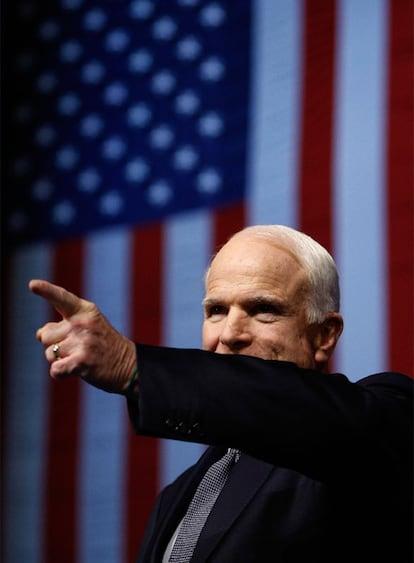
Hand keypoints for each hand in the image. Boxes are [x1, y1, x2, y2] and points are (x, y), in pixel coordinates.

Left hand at [29, 279, 136, 394]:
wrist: (130, 365)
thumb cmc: (104, 345)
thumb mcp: (88, 327)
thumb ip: (62, 325)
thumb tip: (39, 334)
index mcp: (85, 310)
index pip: (61, 298)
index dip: (45, 291)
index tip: (32, 285)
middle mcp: (83, 323)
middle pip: (45, 335)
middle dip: (54, 344)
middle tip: (77, 348)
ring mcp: (83, 342)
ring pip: (49, 354)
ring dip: (60, 360)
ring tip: (80, 358)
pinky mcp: (82, 362)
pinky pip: (55, 369)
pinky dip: (60, 374)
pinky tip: (74, 371)